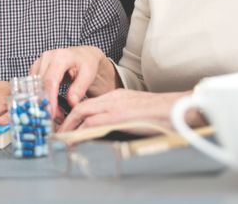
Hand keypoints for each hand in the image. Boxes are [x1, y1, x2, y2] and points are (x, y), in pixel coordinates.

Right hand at [30, 46, 116, 119]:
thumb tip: (71, 103)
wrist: (82, 55)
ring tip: (58, 114)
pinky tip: (53, 106)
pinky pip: (34, 86)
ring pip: (35, 87)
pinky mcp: (35, 68)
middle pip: (40, 85)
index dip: (49, 99)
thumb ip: (79, 88)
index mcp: (60, 57)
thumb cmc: (86, 64)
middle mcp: (46, 57)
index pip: (50, 81)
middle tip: (57, 119)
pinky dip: (42, 98)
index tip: (51, 114)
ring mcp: (39, 62)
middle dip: (47, 104)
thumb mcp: (88, 74)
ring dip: (44, 102)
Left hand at [57, 88, 196, 132]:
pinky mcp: (119, 116)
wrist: (180, 109)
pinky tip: (74, 142)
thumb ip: (123, 119)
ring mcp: (115, 106)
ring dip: (69, 127)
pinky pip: (92, 123)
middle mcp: (113, 98)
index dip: (74, 117)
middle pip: (81, 108)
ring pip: (82, 113)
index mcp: (117, 96)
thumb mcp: (138, 113)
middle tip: (57, 135)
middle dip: (66, 122)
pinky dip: (79, 133)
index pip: (88, 104)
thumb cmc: (164, 114)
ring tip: (61, 140)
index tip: (66, 128)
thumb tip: (110, 133)